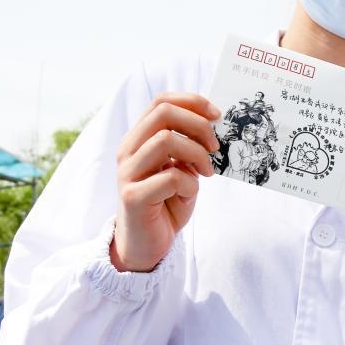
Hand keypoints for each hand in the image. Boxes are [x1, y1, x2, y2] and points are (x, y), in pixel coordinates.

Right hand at [111, 93, 220, 271]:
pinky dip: (190, 183)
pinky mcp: (133, 197)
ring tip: (207, 171)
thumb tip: (215, 122)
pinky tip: (190, 193)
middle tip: (215, 146)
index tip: (217, 116)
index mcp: (139, 138)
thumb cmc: (167, 202)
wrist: (147, 243)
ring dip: (196, 154)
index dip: (193, 102)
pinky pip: (170, 177)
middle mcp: (128, 151)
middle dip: (198, 125)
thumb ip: (190, 145)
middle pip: (163, 113)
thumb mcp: (183, 167)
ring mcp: (127, 173)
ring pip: (165, 140)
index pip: (162, 101)